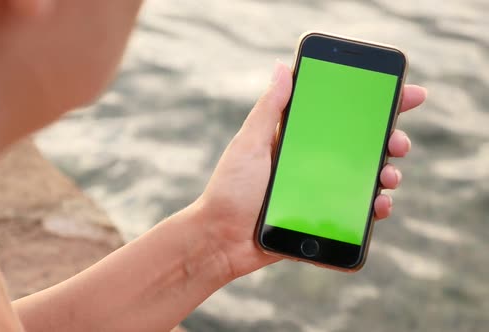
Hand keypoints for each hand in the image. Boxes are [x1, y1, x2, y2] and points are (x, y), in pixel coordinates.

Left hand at [195, 61, 426, 278]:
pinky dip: (374, 208)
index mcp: (297, 140)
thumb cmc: (229, 190)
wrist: (221, 241)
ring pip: (365, 178)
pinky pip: (357, 212)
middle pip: (362, 146)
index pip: (341, 116)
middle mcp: (313, 163)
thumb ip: (269, 110)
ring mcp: (320, 191)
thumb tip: (282, 67)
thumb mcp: (248, 145)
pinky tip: (379, 206)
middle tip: (398, 142)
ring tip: (388, 176)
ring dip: (387, 173)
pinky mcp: (323, 218)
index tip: (406, 94)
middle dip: (389, 140)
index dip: (374, 104)